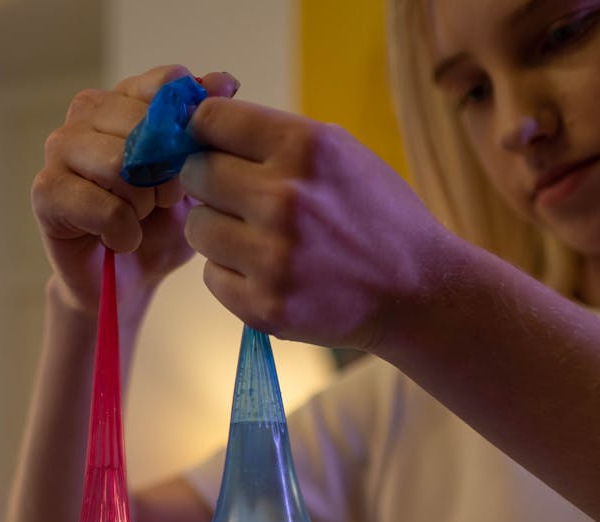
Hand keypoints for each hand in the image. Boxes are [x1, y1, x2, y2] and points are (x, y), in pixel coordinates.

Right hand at [31, 65, 239, 317]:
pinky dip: (124, 233)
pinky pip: (104, 208)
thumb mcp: (198, 179)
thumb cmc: (161, 227)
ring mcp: (60, 149)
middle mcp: (86, 113)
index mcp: (125, 99)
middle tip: (162, 204)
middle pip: (143, 126)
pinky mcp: (46, 192)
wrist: (131, 281)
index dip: (188, 133)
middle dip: (166, 176)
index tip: (188, 168)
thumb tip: (224, 80)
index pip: (165, 84)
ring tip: (140, 220)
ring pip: (120, 165)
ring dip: (143, 205)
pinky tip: (120, 241)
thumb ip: (208, 132)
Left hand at [181, 98, 447, 352]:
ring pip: (198, 229)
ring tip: (257, 240)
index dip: (205, 133)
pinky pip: (212, 278)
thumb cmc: (376, 216)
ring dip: (218, 232)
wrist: (418, 291)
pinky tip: (267, 274)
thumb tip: (201, 128)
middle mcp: (285, 200)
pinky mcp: (265, 307)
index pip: (212, 121)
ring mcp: (273, 259)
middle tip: (239, 200)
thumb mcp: (341, 154)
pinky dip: (232, 275)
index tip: (213, 146)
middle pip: (196, 174)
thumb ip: (275, 139)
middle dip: (210, 184)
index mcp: (306, 148)